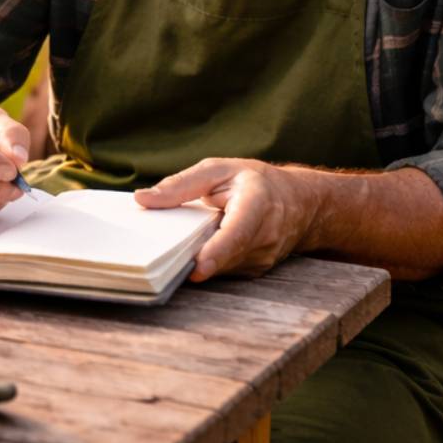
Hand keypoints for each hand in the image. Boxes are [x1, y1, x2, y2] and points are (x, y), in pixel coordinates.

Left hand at [136, 158, 316, 281]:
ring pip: (221, 268)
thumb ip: (180, 185)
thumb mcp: (218, 170)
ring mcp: (263, 258)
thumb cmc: (254, 182)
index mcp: (257, 203)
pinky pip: (224, 272)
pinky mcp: (256, 271)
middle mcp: (265, 235)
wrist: (300, 204)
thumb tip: (141, 199)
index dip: (217, 251)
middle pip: (223, 256)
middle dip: (193, 258)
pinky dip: (208, 264)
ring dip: (198, 261)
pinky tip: (198, 251)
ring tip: (181, 248)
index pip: (237, 232)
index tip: (198, 268)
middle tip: (161, 262)